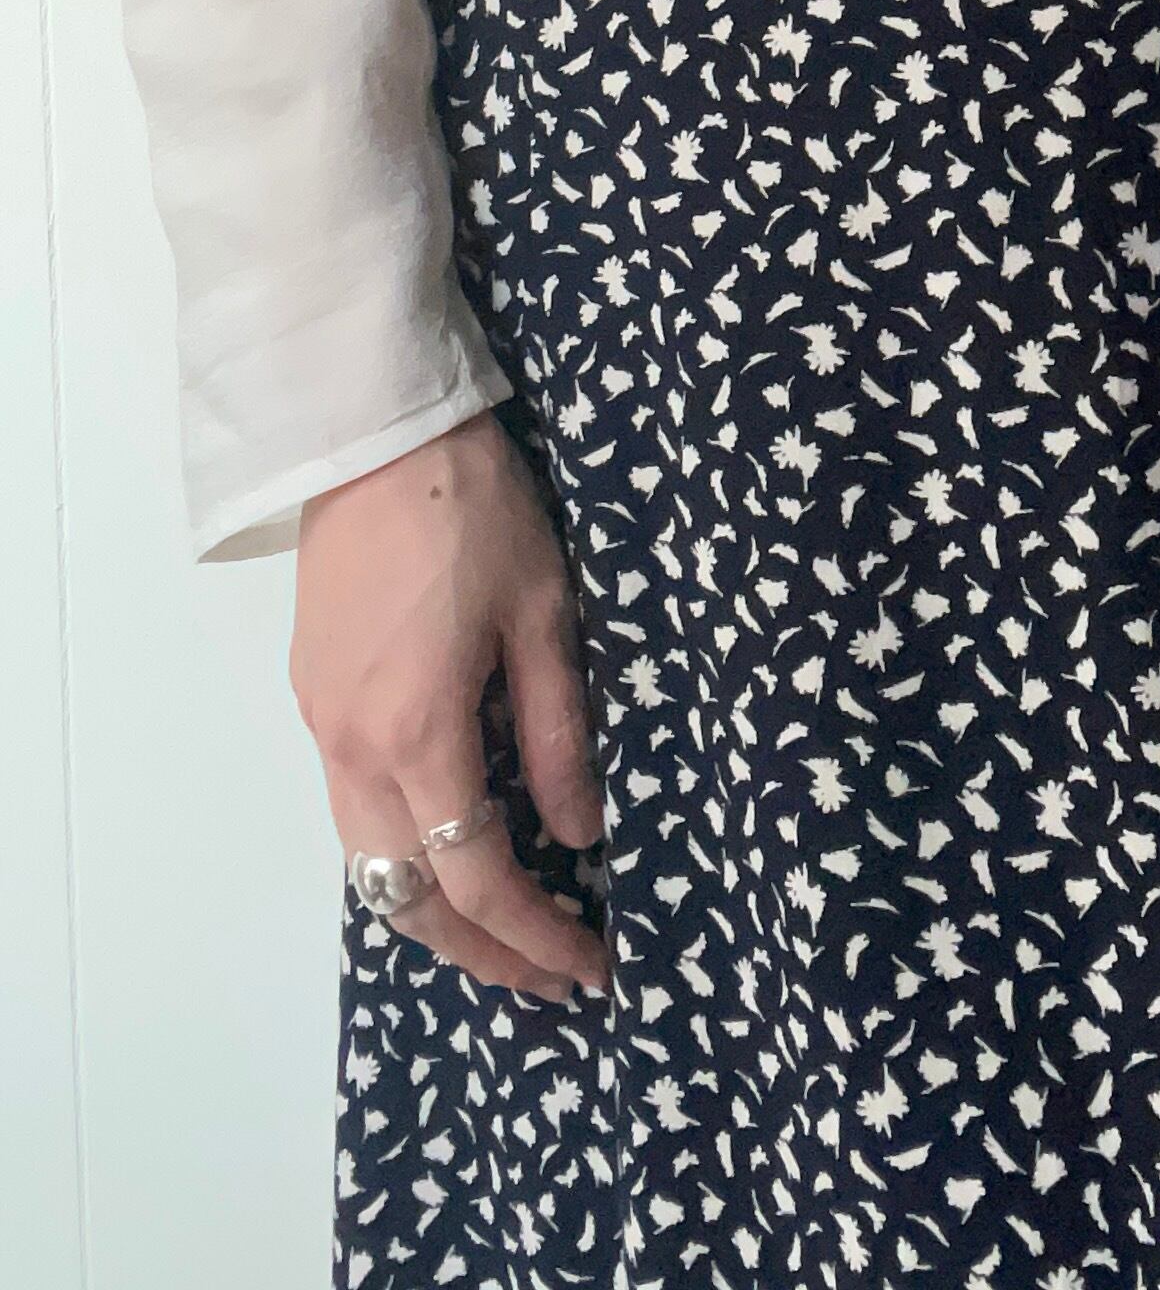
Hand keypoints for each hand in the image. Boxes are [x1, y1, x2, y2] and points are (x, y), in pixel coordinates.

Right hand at [291, 410, 609, 1002]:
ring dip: (435, 915)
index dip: (535, 935)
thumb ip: (559, 732)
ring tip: (508, 933)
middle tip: (550, 978)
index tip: (590, 964)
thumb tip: (578, 833)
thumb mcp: (544, 613)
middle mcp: (353, 749)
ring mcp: (322, 727)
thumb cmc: (472, 508)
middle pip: (406, 899)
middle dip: (481, 953)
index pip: (476, 877)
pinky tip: (453, 853)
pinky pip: (353, 815)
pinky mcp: (313, 700)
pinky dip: (403, 859)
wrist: (371, 435)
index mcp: (416, 732)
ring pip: (368, 866)